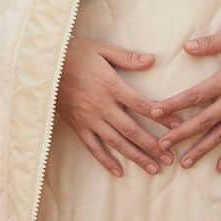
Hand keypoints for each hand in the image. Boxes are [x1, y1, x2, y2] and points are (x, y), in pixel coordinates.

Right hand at [55, 36, 183, 177]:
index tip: (177, 125)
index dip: (160, 116)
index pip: (141, 104)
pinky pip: (93, 147)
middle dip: (152, 145)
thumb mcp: (102, 49)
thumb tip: (152, 60)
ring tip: (154, 169)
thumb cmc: (76, 53)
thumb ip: (127, 57)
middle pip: (131, 129)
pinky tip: (119, 172)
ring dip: (136, 156)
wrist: (44, 66)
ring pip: (116, 142)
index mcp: (111, 85)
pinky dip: (106, 161)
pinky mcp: (78, 126)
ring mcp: (89, 119)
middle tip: (170, 158)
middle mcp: (102, 106)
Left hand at [146, 26, 220, 172]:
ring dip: (201, 150)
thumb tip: (186, 47)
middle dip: (181, 134)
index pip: (195, 96)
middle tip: (161, 145)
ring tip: (184, 162)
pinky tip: (219, 167)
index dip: (174, 105)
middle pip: (203, 121)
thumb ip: (210, 43)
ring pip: (220, 135)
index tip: (155, 112)